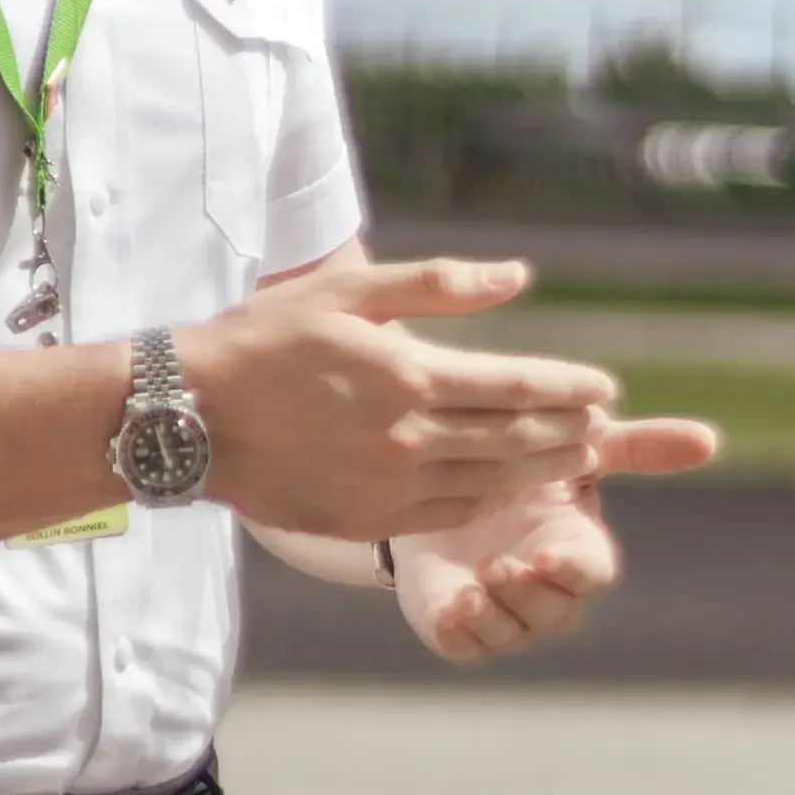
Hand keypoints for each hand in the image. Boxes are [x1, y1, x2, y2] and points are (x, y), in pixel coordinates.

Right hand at [186, 253, 635, 535]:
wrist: (190, 416)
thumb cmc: (264, 341)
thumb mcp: (348, 292)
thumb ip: (438, 285)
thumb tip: (518, 276)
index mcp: (409, 376)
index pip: (516, 386)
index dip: (568, 388)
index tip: (605, 389)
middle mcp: (408, 438)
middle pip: (515, 439)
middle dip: (568, 432)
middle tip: (602, 426)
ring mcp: (387, 486)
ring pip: (490, 482)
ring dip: (540, 471)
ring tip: (572, 459)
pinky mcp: (363, 518)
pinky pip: (446, 513)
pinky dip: (489, 501)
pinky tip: (505, 489)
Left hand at [391, 414, 722, 664]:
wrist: (436, 481)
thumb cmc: (519, 463)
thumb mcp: (575, 446)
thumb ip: (637, 447)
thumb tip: (711, 440)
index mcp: (578, 551)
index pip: (591, 574)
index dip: (571, 570)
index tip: (545, 554)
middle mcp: (548, 592)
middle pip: (553, 613)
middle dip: (527, 594)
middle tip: (497, 565)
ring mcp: (505, 615)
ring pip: (509, 634)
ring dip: (493, 616)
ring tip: (470, 589)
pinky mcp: (461, 629)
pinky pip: (466, 647)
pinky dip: (459, 633)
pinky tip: (446, 609)